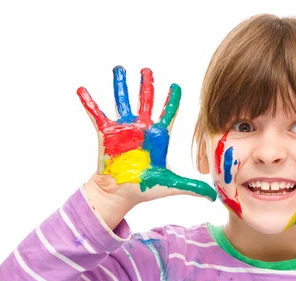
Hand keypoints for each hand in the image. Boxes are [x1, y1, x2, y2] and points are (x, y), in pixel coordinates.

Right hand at [77, 66, 216, 205]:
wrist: (120, 194)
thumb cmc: (144, 189)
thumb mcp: (171, 185)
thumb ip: (192, 187)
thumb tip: (213, 198)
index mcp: (158, 137)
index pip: (168, 113)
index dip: (172, 100)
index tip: (176, 85)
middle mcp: (141, 129)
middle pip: (146, 101)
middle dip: (147, 85)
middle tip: (147, 70)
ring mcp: (123, 129)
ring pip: (122, 101)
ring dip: (120, 85)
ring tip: (119, 68)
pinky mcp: (106, 134)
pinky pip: (96, 114)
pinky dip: (89, 102)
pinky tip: (82, 89)